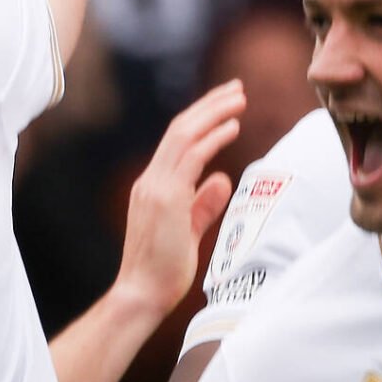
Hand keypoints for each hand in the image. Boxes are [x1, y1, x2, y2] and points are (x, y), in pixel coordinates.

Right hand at [111, 80, 247, 325]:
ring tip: (240, 99)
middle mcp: (152, 180)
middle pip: (181, 128)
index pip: (178, 140)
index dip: (202, 118)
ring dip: (214, 113)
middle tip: (237, 88)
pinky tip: (233, 128)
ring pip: (184, 135)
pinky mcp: (167, 199)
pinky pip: (191, 158)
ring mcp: (156, 187)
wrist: (142, 293)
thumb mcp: (188, 230)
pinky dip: (213, 139)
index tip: (226, 105)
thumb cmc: (164, 269)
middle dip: (210, 105)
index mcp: (154, 185)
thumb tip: (223, 178)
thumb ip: (203, 203)